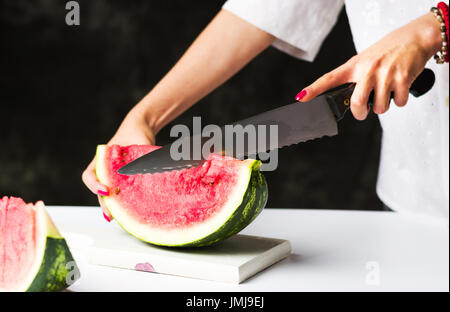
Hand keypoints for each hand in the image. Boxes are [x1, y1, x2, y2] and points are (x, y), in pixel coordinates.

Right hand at [82, 108, 154, 220]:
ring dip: (112, 206)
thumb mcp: (140, 142)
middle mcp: (104, 169)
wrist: (141, 128)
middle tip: (110, 216)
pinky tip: (129, 212)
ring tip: (119, 219)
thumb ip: (144, 155)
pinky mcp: (123, 180)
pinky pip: (120, 192)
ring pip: (108, 194)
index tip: (105, 190)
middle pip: (98, 190)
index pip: (89, 175)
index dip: (94, 185)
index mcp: (101, 159)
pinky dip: (123, 202)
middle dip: (104, 204)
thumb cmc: (137, 133)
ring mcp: (113, 175)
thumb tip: (152, 170)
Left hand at [296, 12, 442, 119]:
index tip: (301, 97)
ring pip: (379, 108)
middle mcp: (368, 70)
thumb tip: (346, 99)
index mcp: (354, 66)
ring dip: (383, 106)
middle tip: (363, 112)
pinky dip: (399, 101)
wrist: (415, 38)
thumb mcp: (365, 60)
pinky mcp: (402, 79)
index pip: (329, 78)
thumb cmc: (387, 51)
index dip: (313, 89)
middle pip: (357, 103)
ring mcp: (385, 74)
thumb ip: (355, 77)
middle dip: (360, 113)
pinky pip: (397, 103)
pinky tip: (398, 89)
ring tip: (386, 92)